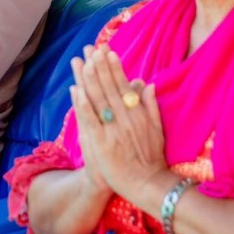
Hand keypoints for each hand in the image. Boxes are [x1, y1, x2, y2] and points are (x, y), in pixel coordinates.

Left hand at [71, 46, 167, 205]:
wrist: (147, 185)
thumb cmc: (152, 158)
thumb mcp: (157, 129)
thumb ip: (151, 106)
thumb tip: (147, 84)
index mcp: (139, 114)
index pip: (124, 86)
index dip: (115, 68)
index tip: (108, 52)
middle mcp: (126, 118)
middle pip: (109, 88)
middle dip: (99, 66)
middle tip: (91, 48)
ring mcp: (113, 130)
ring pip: (98, 99)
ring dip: (88, 78)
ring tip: (80, 61)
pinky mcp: (102, 143)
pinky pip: (90, 120)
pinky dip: (83, 104)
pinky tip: (76, 90)